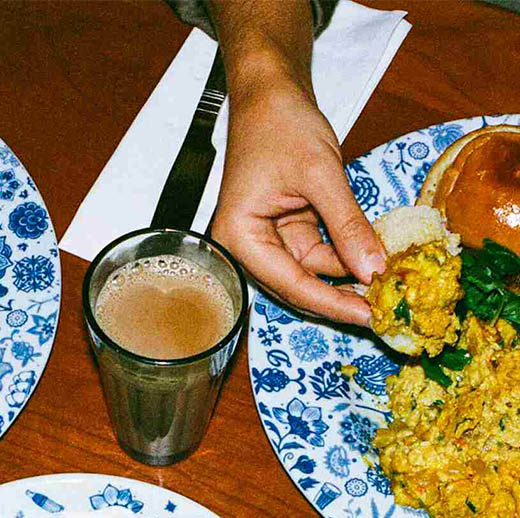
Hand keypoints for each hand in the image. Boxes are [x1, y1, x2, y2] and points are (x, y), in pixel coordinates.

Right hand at [212, 72, 384, 324]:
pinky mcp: (285, 230)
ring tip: (387, 281)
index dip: (331, 302)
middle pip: (296, 286)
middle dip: (339, 295)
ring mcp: (266, 239)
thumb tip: (374, 270)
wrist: (270, 93)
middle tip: (383, 309)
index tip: (369, 315)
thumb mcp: (320, 174)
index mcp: (239, 238)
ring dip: (346, 274)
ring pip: (310, 272)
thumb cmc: (281, 124)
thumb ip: (347, 225)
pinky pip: (317, 252)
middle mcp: (247, 246)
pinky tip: (374, 257)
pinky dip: (344, 253)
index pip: (289, 283)